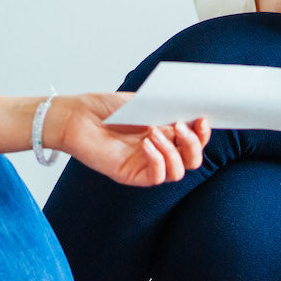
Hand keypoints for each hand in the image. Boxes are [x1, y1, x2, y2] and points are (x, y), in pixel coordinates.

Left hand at [48, 93, 210, 186]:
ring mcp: (146, 164)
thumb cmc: (106, 108)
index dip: (203, 133)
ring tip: (155, 132)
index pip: (194, 140)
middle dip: (193, 144)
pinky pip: (157, 177)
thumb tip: (191, 109)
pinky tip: (146, 144)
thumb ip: (166, 109)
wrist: (77, 116)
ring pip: (178, 171)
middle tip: (182, 126)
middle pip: (192, 160)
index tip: (203, 118)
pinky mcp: (132, 175)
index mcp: (165, 132)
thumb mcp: (142, 103)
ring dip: (173, 151)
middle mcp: (159, 151)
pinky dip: (157, 160)